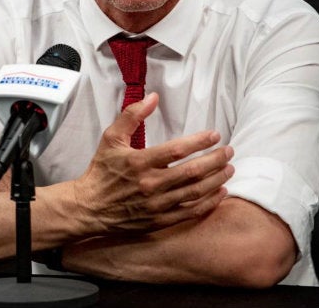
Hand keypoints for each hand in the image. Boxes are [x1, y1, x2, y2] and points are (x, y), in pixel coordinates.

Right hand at [71, 92, 232, 233]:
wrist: (89, 207)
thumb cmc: (101, 171)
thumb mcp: (111, 138)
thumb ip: (132, 115)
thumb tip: (153, 97)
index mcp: (140, 162)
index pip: (177, 150)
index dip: (200, 142)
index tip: (215, 135)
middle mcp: (151, 184)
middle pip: (192, 171)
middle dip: (216, 160)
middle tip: (230, 151)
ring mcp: (157, 205)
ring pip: (195, 192)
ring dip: (217, 180)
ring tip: (229, 169)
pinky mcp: (160, 220)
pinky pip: (190, 212)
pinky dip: (209, 203)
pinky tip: (220, 193)